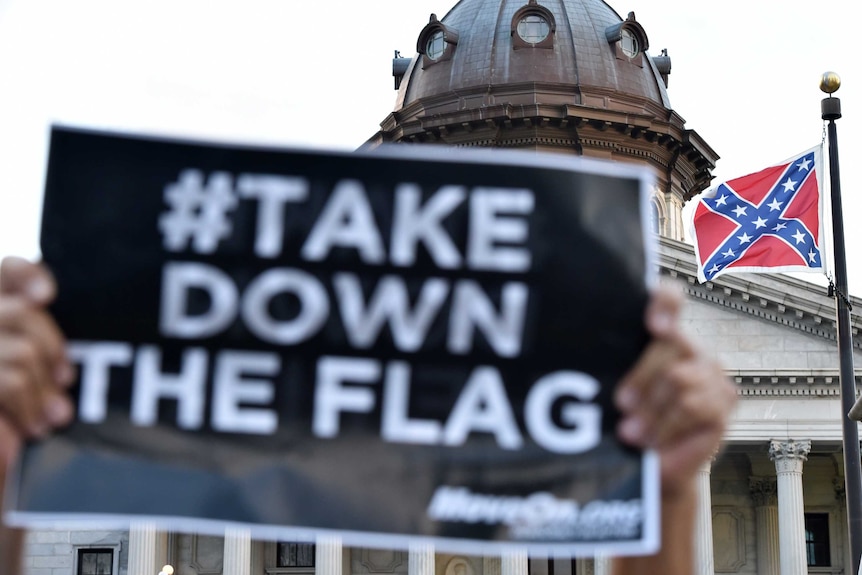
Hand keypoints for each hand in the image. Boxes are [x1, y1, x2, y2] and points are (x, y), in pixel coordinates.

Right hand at [0, 257, 74, 467]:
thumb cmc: (13, 417)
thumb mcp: (33, 371)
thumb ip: (33, 335)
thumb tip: (42, 297)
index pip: (4, 271)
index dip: (25, 274)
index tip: (48, 296)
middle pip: (21, 313)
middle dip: (52, 351)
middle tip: (65, 383)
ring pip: (21, 354)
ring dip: (42, 393)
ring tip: (52, 418)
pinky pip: (9, 382)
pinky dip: (28, 407)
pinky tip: (32, 430)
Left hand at [614, 282, 735, 497]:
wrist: (649, 461)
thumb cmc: (620, 417)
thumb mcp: (608, 388)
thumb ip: (607, 366)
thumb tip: (575, 361)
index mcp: (658, 331)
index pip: (668, 298)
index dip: (665, 304)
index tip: (654, 327)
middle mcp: (688, 344)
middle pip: (672, 343)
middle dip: (642, 377)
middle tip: (621, 405)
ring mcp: (710, 369)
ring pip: (681, 378)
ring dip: (653, 411)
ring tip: (630, 434)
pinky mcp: (725, 398)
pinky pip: (695, 407)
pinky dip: (668, 427)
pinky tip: (653, 441)